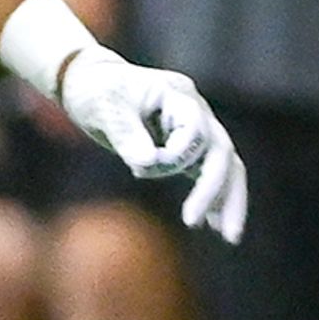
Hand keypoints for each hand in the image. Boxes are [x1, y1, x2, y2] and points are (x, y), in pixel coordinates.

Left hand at [54, 48, 247, 238]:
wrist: (90, 83)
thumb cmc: (96, 90)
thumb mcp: (106, 108)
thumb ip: (127, 134)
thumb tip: (147, 162)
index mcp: (178, 94)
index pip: (196, 131)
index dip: (175, 156)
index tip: (140, 169)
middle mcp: (194, 110)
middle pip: (222, 152)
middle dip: (216, 189)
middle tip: (195, 222)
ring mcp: (194, 129)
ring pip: (225, 165)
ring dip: (228, 199)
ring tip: (229, 236)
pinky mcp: (185, 148)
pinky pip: (208, 173)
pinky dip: (213, 198)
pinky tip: (213, 225)